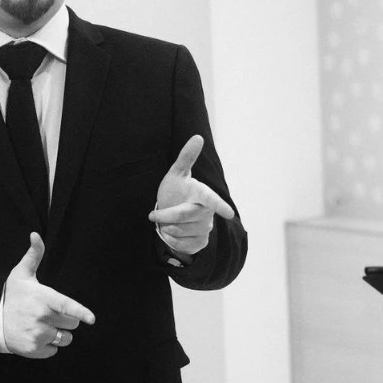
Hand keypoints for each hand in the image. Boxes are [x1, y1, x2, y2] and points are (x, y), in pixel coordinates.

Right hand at [3, 233, 95, 358]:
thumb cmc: (12, 295)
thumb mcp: (21, 274)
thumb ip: (34, 255)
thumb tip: (35, 235)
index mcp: (43, 298)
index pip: (66, 306)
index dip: (80, 313)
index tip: (91, 319)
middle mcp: (41, 318)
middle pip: (73, 324)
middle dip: (66, 320)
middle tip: (51, 314)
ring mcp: (37, 335)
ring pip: (66, 339)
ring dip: (60, 334)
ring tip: (44, 326)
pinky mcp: (34, 350)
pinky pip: (55, 351)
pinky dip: (49, 346)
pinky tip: (37, 336)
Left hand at [148, 135, 235, 256]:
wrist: (170, 215)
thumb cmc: (175, 192)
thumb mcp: (177, 174)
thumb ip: (186, 157)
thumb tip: (198, 137)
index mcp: (203, 194)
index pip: (211, 199)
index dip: (220, 206)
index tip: (229, 213)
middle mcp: (207, 212)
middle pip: (185, 215)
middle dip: (166, 216)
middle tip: (153, 215)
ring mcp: (205, 228)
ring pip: (182, 231)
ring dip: (168, 229)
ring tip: (165, 223)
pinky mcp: (200, 242)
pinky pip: (184, 245)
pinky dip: (171, 241)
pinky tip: (170, 234)